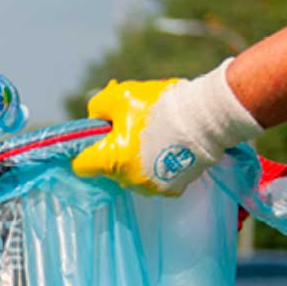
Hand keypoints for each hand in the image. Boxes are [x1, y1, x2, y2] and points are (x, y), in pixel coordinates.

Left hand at [72, 62, 261, 195]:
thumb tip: (94, 117)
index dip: (85, 150)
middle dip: (117, 150)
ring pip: (133, 174)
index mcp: (110, 161)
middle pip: (111, 168)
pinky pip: (156, 179)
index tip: (96, 140)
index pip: (81, 166)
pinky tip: (170, 148)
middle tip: (134, 128)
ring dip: (138, 159)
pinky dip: (159, 166)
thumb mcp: (120, 95)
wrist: (205, 117)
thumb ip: (98, 107)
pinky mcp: (171, 190)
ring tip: (156, 136)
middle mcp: (126, 181)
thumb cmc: (159, 106)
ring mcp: (150, 189)